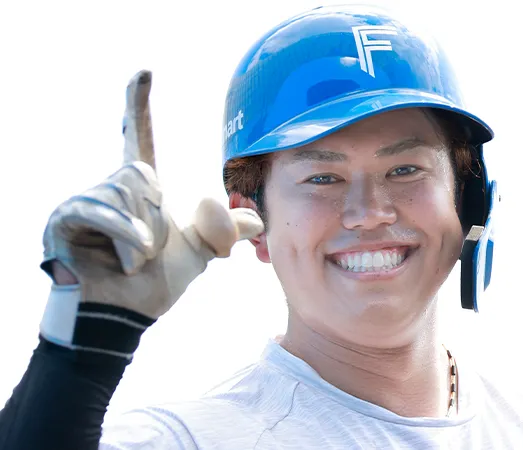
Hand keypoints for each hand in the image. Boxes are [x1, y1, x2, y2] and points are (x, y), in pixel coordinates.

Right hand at [38, 71, 262, 355]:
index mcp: (139, 191)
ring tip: (133, 261)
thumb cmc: (152, 285)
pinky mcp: (64, 219)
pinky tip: (123, 262)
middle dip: (156, 218)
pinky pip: (102, 211)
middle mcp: (109, 188)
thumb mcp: (197, 254)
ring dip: (142, 236)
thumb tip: (256, 220)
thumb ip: (222, 232)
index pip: (140, 139)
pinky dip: (124, 238)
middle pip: (142, 175)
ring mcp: (83, 202)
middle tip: (150, 250)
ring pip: (125, 192)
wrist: (124, 318)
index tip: (145, 73)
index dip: (140, 108)